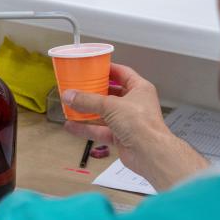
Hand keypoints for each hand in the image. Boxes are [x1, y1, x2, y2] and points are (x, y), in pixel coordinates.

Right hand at [63, 64, 208, 189]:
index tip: (92, 67)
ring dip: (88, 111)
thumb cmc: (141, 123)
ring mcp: (128, 121)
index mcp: (140, 89)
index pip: (123, 73)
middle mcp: (135, 103)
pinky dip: (87, 128)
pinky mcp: (121, 136)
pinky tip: (72, 126)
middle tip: (77, 87)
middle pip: (111, 94)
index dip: (108, 69)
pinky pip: (100, 130)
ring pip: (104, 113)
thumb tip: (69, 95)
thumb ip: (88, 100)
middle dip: (94, 92)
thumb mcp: (111, 105)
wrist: (149, 153)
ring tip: (70, 105)